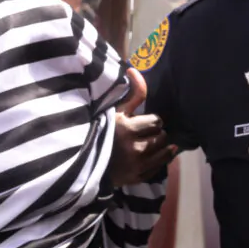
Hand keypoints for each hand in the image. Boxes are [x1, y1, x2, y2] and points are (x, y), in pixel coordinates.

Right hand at [111, 67, 175, 185]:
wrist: (84, 163)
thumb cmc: (100, 132)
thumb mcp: (114, 111)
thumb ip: (131, 93)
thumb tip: (134, 69)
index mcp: (127, 128)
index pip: (156, 121)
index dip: (151, 121)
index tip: (143, 122)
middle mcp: (134, 148)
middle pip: (161, 137)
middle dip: (156, 133)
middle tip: (146, 134)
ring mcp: (136, 165)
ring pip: (164, 152)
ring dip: (159, 146)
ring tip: (149, 144)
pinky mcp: (136, 178)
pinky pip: (158, 168)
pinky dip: (158, 161)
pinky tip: (152, 156)